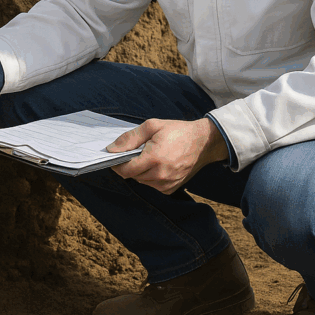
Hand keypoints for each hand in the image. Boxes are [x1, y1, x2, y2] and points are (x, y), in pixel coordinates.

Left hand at [107, 118, 227, 193]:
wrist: (203, 142)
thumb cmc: (177, 131)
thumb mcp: (152, 126)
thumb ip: (130, 138)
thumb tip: (111, 149)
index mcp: (154, 158)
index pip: (125, 170)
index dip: (117, 164)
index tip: (116, 157)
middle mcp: (160, 174)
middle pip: (132, 176)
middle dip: (130, 165)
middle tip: (137, 152)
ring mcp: (167, 183)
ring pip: (142, 181)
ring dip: (140, 171)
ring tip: (150, 156)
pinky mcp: (172, 188)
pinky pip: (153, 185)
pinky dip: (151, 177)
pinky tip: (158, 165)